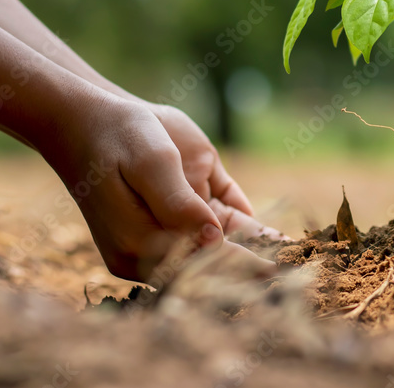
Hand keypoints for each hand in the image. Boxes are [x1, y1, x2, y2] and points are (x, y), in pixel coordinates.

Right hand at [38, 93, 276, 280]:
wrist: (93, 118)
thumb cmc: (120, 136)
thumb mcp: (150, 162)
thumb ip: (177, 202)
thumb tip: (212, 239)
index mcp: (140, 244)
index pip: (196, 264)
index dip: (238, 268)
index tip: (274, 273)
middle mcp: (156, 248)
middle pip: (212, 266)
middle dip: (254, 270)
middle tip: (298, 276)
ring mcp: (173, 230)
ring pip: (222, 249)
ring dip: (259, 255)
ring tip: (300, 265)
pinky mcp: (189, 208)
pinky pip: (225, 224)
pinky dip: (252, 232)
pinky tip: (281, 243)